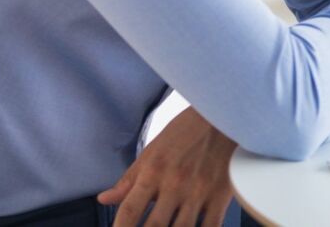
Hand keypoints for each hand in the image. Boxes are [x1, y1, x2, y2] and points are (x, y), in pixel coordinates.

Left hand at [98, 107, 236, 226]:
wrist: (225, 113)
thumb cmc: (187, 131)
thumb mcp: (153, 150)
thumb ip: (128, 180)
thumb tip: (104, 199)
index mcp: (154, 171)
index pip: (129, 210)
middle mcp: (175, 182)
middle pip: (154, 226)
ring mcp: (200, 190)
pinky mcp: (222, 194)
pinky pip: (211, 226)